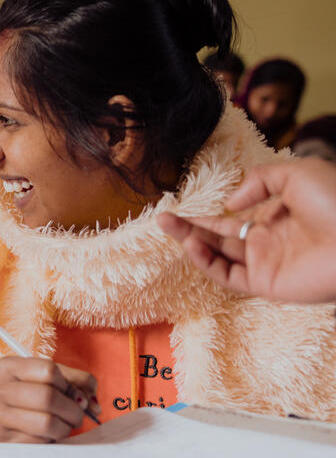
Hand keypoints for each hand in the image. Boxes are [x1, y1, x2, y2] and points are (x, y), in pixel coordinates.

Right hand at [0, 356, 98, 442]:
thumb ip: (71, 382)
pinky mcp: (3, 439)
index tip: (77, 395)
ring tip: (65, 426)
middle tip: (77, 415)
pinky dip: (52, 440)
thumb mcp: (40, 382)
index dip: (70, 385)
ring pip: (46, 421)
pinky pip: (40, 441)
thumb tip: (92, 400)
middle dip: (73, 409)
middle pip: (48, 396)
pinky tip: (49, 435)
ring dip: (65, 427)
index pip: (49, 370)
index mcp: (8, 367)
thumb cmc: (23, 402)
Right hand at [157, 158, 335, 302]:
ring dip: (190, 241)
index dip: (206, 214)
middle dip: (188, 227)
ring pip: (217, 254)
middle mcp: (267, 242)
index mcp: (276, 218)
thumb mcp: (297, 174)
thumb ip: (260, 180)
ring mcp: (265, 263)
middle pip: (217, 236)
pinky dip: (206, 261)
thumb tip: (231, 203)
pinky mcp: (265, 283)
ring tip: (167, 225)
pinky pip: (227, 274)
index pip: (232, 218)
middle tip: (160, 218)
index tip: (179, 206)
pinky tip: (193, 244)